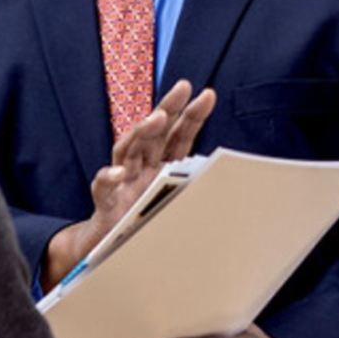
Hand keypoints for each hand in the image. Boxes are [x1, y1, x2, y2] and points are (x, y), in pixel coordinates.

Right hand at [41, 80, 215, 288]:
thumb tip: (235, 181)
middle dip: (168, 107)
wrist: (109, 250)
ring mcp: (122, 182)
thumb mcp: (176, 203)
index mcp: (160, 166)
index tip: (207, 94)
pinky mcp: (105, 203)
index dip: (191, 115)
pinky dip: (108, 179)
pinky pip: (103, 187)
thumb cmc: (145, 223)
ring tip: (156, 118)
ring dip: (141, 133)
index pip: (177, 136)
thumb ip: (194, 188)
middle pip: (154, 132)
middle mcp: (140, 168)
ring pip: (127, 150)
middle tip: (183, 86)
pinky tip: (117, 173)